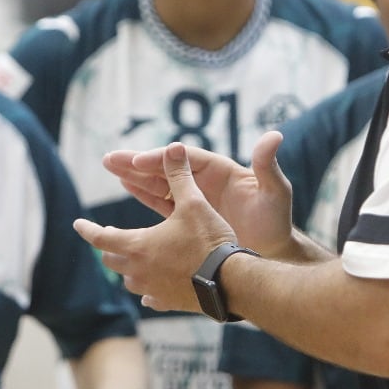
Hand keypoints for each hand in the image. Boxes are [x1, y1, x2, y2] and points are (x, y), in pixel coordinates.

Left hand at [77, 143, 242, 312]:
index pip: (101, 238)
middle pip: (111, 260)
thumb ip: (179, 176)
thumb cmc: (208, 240)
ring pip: (129, 280)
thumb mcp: (193, 203)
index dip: (88, 229)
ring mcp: (153, 290)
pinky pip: (150, 298)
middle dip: (108, 248)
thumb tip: (173, 147)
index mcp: (138, 245)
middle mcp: (139, 270)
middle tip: (108, 239)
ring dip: (128, 269)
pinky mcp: (168, 302)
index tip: (77, 224)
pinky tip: (150, 294)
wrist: (230, 280)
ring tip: (132, 261)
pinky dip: (148, 292)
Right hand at [101, 131, 294, 255]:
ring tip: (111, 166)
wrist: (273, 253)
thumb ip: (268, 165)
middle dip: (139, 163)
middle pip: (166, 167)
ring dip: (135, 175)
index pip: (185, 159)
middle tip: (111, 159)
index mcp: (220, 171)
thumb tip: (274, 135)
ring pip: (159, 183)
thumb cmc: (277, 222)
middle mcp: (204, 181)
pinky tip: (126, 185)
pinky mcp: (189, 217)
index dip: (161, 159)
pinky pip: (162, 202)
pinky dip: (144, 193)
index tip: (139, 161)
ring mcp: (195, 199)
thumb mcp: (275, 192)